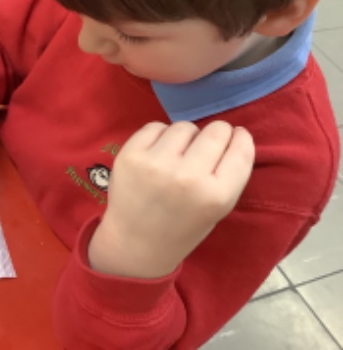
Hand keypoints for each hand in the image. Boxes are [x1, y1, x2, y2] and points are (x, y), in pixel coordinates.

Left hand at [89, 121, 254, 278]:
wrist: (134, 243)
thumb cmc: (181, 228)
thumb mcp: (217, 210)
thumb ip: (228, 174)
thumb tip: (233, 133)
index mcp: (216, 196)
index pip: (240, 150)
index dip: (240, 138)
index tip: (237, 135)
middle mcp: (188, 177)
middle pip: (215, 131)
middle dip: (216, 133)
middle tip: (206, 145)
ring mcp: (156, 163)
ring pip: (184, 126)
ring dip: (186, 136)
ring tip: (178, 155)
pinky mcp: (130, 154)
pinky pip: (155, 127)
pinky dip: (160, 136)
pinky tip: (157, 154)